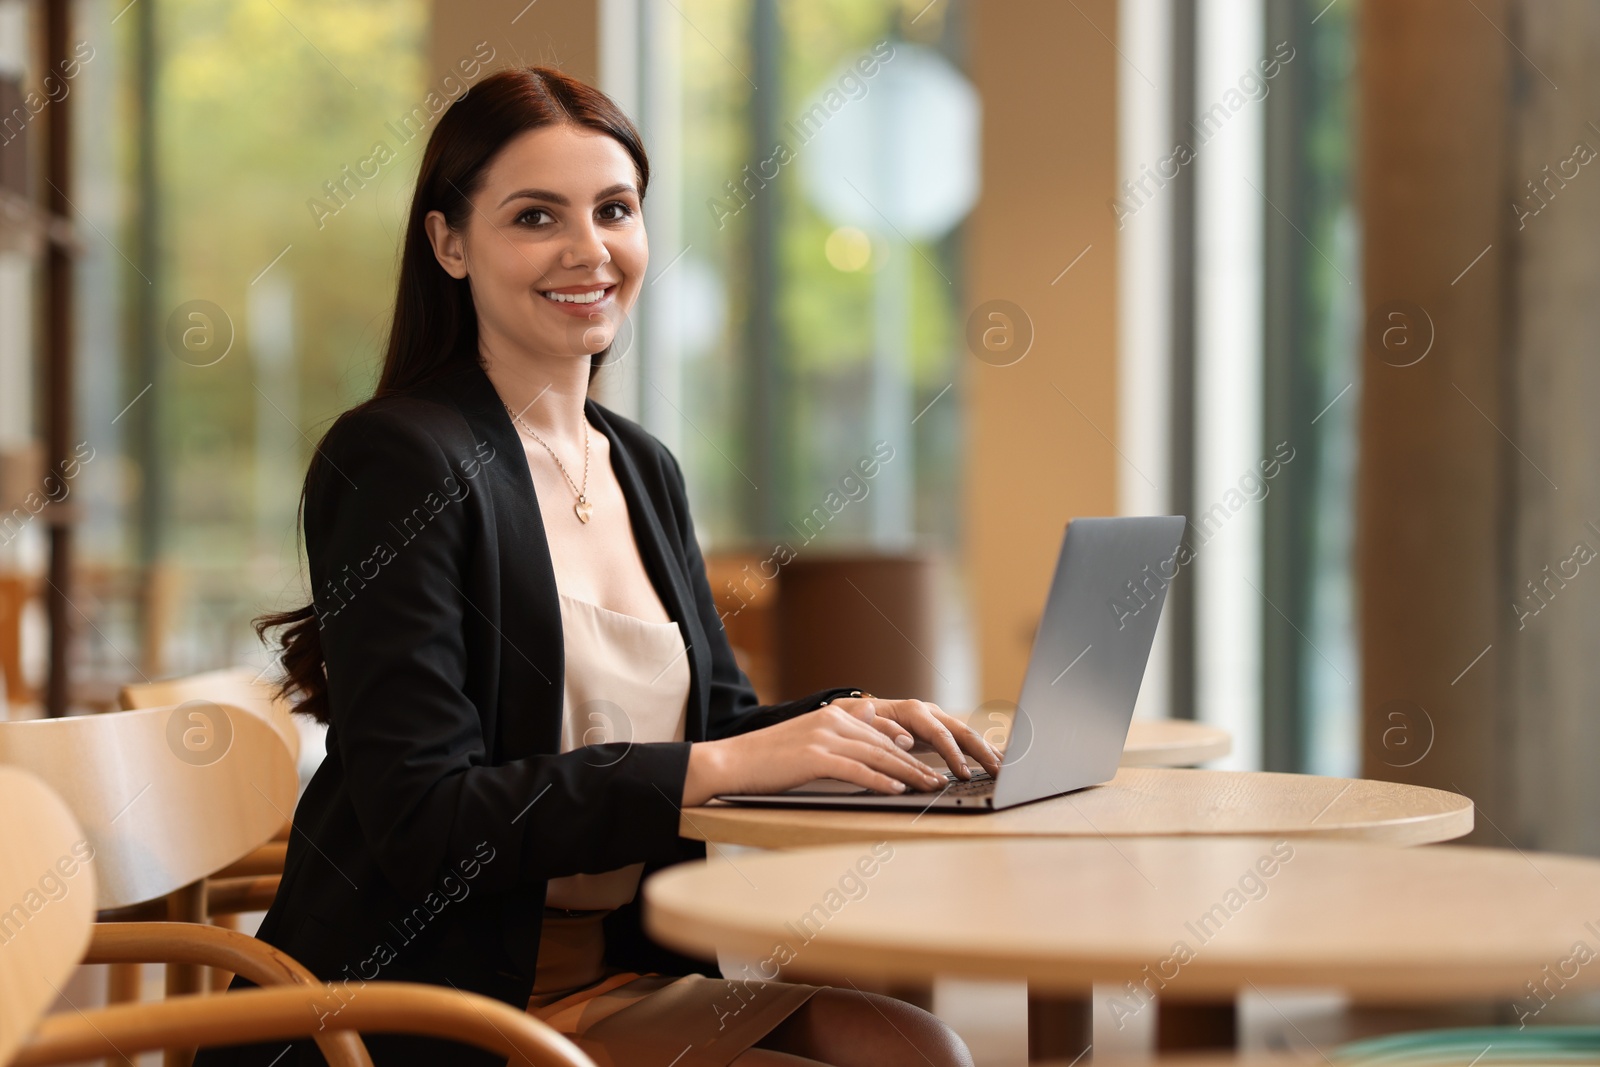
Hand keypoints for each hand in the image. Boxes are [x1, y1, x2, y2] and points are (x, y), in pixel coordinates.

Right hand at [682, 700, 947, 805]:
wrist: (731, 762)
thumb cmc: (767, 757)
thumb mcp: (807, 736)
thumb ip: (839, 728)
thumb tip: (868, 712)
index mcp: (832, 715)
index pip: (880, 732)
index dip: (907, 749)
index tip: (928, 761)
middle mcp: (832, 721)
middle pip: (885, 744)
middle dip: (916, 763)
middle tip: (939, 778)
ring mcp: (824, 738)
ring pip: (878, 756)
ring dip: (908, 773)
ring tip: (929, 786)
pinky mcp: (815, 758)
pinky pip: (857, 770)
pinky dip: (881, 781)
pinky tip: (897, 790)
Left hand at [830, 694, 1002, 780]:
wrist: (855, 714)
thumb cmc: (855, 720)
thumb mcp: (859, 722)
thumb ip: (879, 728)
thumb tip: (905, 739)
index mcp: (912, 710)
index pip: (939, 732)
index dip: (952, 753)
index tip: (963, 773)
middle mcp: (929, 713)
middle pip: (962, 731)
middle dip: (982, 752)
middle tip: (998, 772)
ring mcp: (937, 721)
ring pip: (968, 735)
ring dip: (987, 752)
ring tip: (1005, 769)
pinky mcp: (940, 732)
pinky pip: (964, 742)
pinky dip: (981, 751)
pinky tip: (997, 762)